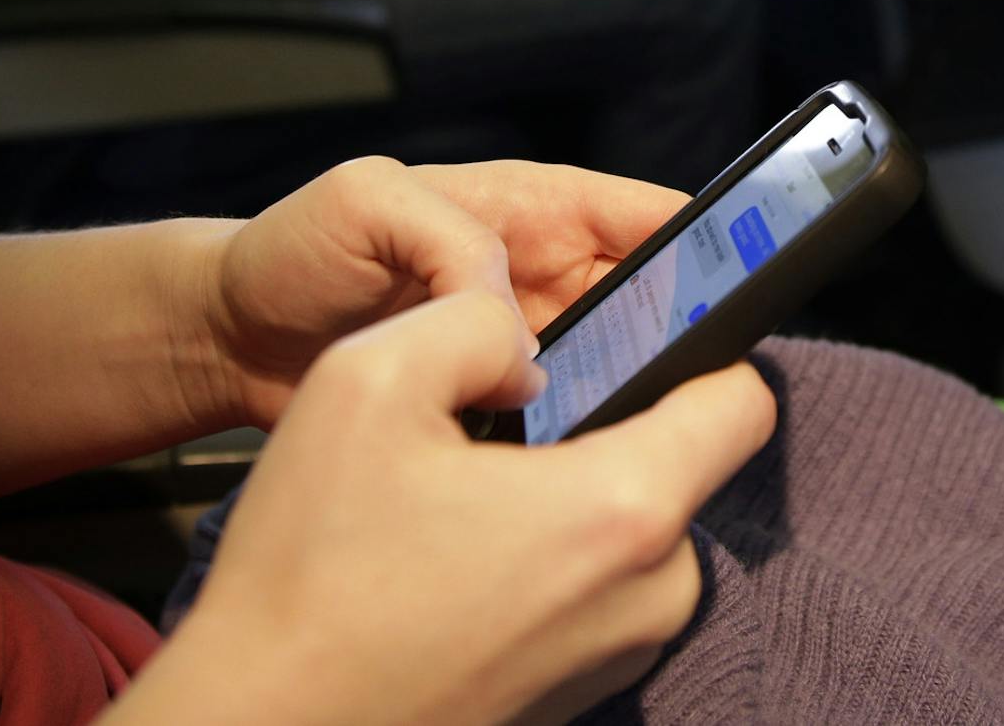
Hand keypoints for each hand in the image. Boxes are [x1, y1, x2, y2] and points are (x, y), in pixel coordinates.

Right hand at [112, 293, 777, 725]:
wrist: (258, 723)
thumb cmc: (309, 571)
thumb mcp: (369, 380)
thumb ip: (472, 318)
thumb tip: (523, 332)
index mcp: (623, 509)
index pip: (744, 399)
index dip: (701, 344)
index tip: (642, 328)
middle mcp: (652, 595)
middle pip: (680, 463)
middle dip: (603, 426)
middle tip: (495, 426)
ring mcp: (619, 655)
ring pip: (632, 530)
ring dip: (565, 499)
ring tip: (457, 500)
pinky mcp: (579, 694)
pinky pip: (593, 593)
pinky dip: (543, 563)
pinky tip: (452, 561)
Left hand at [199, 158, 686, 427]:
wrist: (227, 341)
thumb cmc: (287, 253)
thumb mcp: (363, 203)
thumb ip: (450, 240)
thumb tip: (516, 319)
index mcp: (527, 209)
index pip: (645, 217)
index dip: (707, 241)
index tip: (749, 279)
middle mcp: (539, 277)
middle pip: (651, 303)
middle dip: (680, 339)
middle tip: (691, 383)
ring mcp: (520, 348)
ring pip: (615, 370)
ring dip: (627, 399)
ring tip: (627, 431)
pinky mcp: (493, 410)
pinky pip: (562, 425)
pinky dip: (572, 445)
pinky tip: (567, 472)